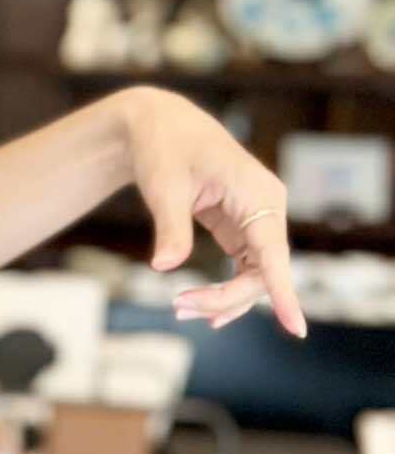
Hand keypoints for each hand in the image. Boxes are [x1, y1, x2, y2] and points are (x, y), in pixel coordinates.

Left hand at [125, 87, 305, 337]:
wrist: (158, 124)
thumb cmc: (165, 148)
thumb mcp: (164, 187)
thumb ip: (171, 228)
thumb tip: (163, 265)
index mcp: (259, 195)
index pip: (275, 254)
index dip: (284, 294)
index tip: (295, 328)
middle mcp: (267, 208)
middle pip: (263, 273)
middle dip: (225, 298)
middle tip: (179, 308)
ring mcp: (257, 218)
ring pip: (254, 275)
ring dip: (223, 298)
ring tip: (181, 309)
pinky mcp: (241, 226)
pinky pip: (244, 267)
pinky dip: (224, 289)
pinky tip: (203, 307)